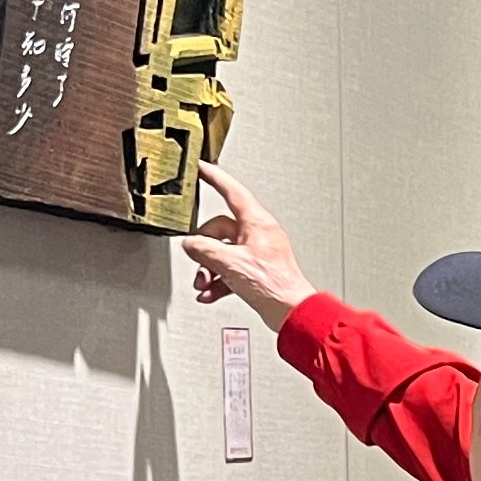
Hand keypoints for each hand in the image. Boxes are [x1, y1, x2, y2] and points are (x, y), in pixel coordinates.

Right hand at [183, 166, 317, 326]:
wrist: (290, 311)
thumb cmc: (272, 285)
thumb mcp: (229, 263)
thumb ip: (204, 250)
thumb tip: (191, 245)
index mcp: (256, 223)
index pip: (232, 191)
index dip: (215, 178)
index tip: (202, 168)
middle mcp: (259, 234)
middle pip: (220, 229)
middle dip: (204, 247)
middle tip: (197, 262)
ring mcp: (259, 252)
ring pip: (224, 251)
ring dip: (209, 268)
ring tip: (203, 283)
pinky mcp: (258, 270)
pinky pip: (231, 268)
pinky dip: (219, 280)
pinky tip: (210, 293)